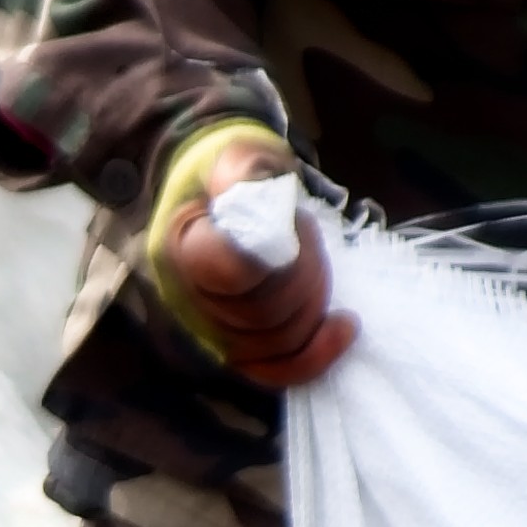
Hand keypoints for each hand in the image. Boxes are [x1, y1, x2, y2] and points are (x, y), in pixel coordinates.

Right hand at [152, 128, 356, 387]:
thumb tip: (242, 189)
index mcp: (184, 244)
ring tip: (319, 269)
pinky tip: (343, 330)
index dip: (273, 262)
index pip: (226, 271)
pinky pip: (274, 372)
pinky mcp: (236, 348)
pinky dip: (314, 356)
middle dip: (304, 278)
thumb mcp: (238, 154)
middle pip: (261, 315)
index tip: (295, 229)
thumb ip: (241, 169)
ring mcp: (211, 329)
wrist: (217, 198)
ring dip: (313, 307)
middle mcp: (187, 296)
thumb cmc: (234, 175)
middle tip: (309, 239)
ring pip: (274, 345)